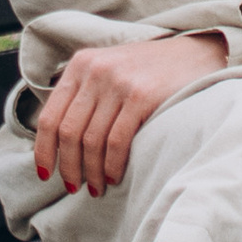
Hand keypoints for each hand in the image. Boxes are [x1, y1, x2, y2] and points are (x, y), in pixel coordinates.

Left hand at [32, 34, 224, 197]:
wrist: (197, 53)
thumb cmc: (151, 71)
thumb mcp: (110, 70)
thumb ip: (84, 95)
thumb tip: (59, 141)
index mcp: (81, 64)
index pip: (50, 116)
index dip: (44, 150)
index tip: (45, 175)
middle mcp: (95, 70)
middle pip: (68, 132)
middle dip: (68, 167)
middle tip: (74, 187)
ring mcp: (118, 81)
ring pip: (91, 140)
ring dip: (91, 172)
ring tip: (97, 188)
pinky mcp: (142, 95)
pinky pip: (116, 141)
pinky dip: (112, 166)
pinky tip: (114, 177)